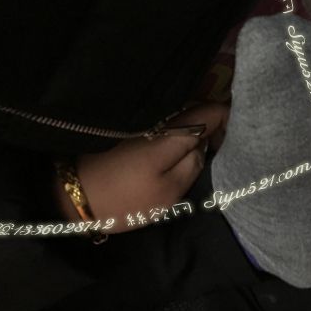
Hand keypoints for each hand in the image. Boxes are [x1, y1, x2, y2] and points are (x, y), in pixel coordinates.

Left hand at [54, 103, 229, 232]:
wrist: (70, 197)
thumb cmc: (123, 199)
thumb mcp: (168, 192)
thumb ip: (194, 164)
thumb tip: (205, 145)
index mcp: (174, 131)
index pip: (214, 111)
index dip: (232, 122)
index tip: (240, 141)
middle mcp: (161, 120)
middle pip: (201, 114)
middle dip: (218, 129)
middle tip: (228, 153)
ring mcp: (146, 126)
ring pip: (185, 123)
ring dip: (199, 136)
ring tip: (209, 157)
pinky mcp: (134, 135)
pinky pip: (169, 131)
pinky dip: (182, 140)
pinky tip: (184, 157)